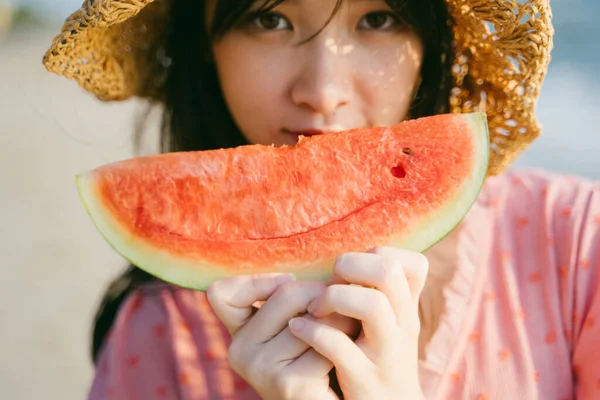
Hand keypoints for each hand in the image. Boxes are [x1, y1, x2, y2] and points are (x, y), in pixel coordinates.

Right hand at [206, 273, 360, 399]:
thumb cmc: (322, 358)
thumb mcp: (302, 321)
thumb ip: (296, 297)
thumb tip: (332, 273)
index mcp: (239, 334)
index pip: (221, 293)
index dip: (257, 281)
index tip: (288, 285)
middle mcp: (239, 352)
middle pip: (285, 293)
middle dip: (322, 296)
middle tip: (340, 310)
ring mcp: (258, 368)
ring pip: (310, 318)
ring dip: (340, 320)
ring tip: (349, 331)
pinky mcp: (286, 384)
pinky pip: (324, 343)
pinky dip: (343, 345)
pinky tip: (344, 359)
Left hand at [288, 247, 428, 399]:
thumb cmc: (379, 360)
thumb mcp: (389, 323)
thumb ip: (378, 291)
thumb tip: (353, 257)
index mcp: (407, 309)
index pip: (411, 262)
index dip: (375, 255)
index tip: (351, 273)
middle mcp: (403, 326)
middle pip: (388, 272)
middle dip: (350, 266)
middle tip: (329, 284)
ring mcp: (386, 353)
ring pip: (372, 305)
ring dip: (335, 297)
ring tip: (315, 308)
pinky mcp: (364, 379)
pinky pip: (338, 346)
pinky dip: (313, 332)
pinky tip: (298, 328)